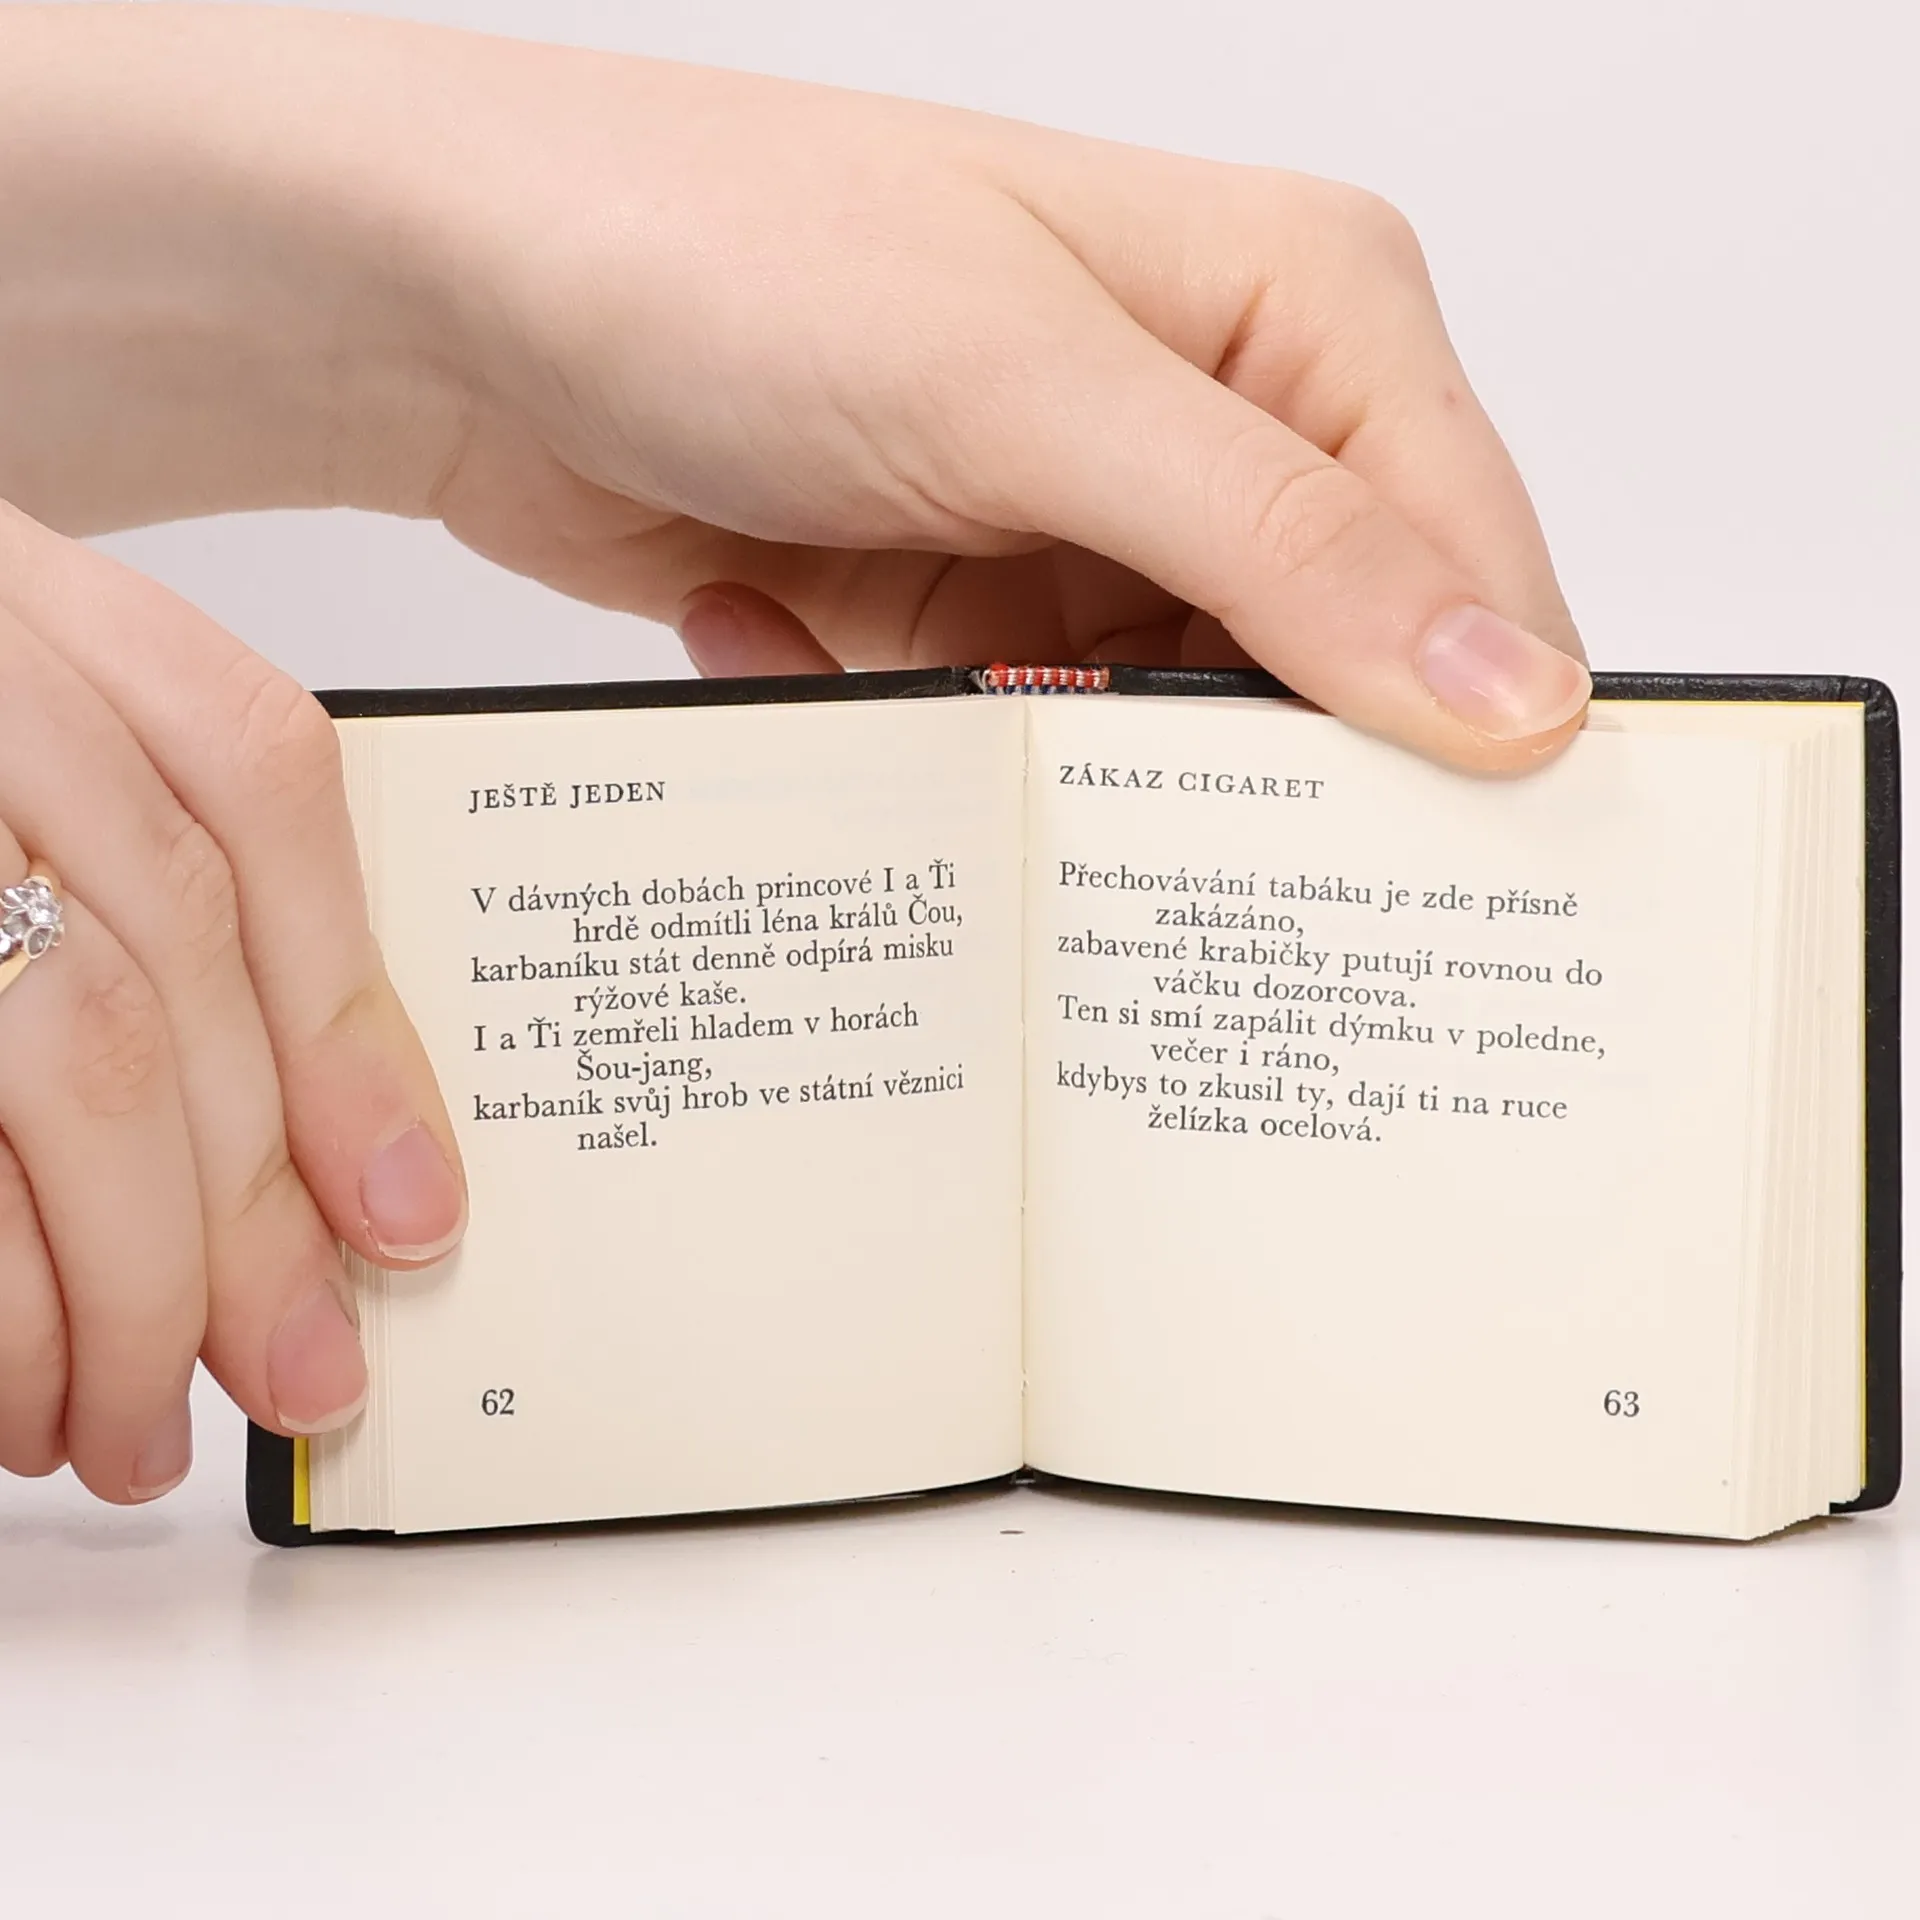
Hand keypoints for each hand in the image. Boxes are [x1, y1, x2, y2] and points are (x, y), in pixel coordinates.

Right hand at [0, 506, 463, 1500]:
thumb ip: (127, 883)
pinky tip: (4, 1393)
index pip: (254, 777)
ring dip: (120, 1285)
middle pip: (168, 955)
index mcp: (11, 591)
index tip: (408, 1206)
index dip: (350, 1014)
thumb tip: (323, 1147)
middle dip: (249, 1208)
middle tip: (297, 1370)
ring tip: (130, 1427)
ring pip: (63, 1054)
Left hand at [2, 9, 1585, 774]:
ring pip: (1167, 741)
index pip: (1473, 569)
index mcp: (1305, 310)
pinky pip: (1028, 747)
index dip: (1465, 737)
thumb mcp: (1023, 387)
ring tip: (913, 702)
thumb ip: (1280, 542)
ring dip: (1041, 764)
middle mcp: (1223, 423)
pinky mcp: (987, 607)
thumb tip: (1512, 693)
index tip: (1422, 895)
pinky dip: (919, 737)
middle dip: (1222, 777)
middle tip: (1114, 829)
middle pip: (1330, 680)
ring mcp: (1094, 527)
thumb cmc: (725, 252)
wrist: (466, 304)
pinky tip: (781, 627)